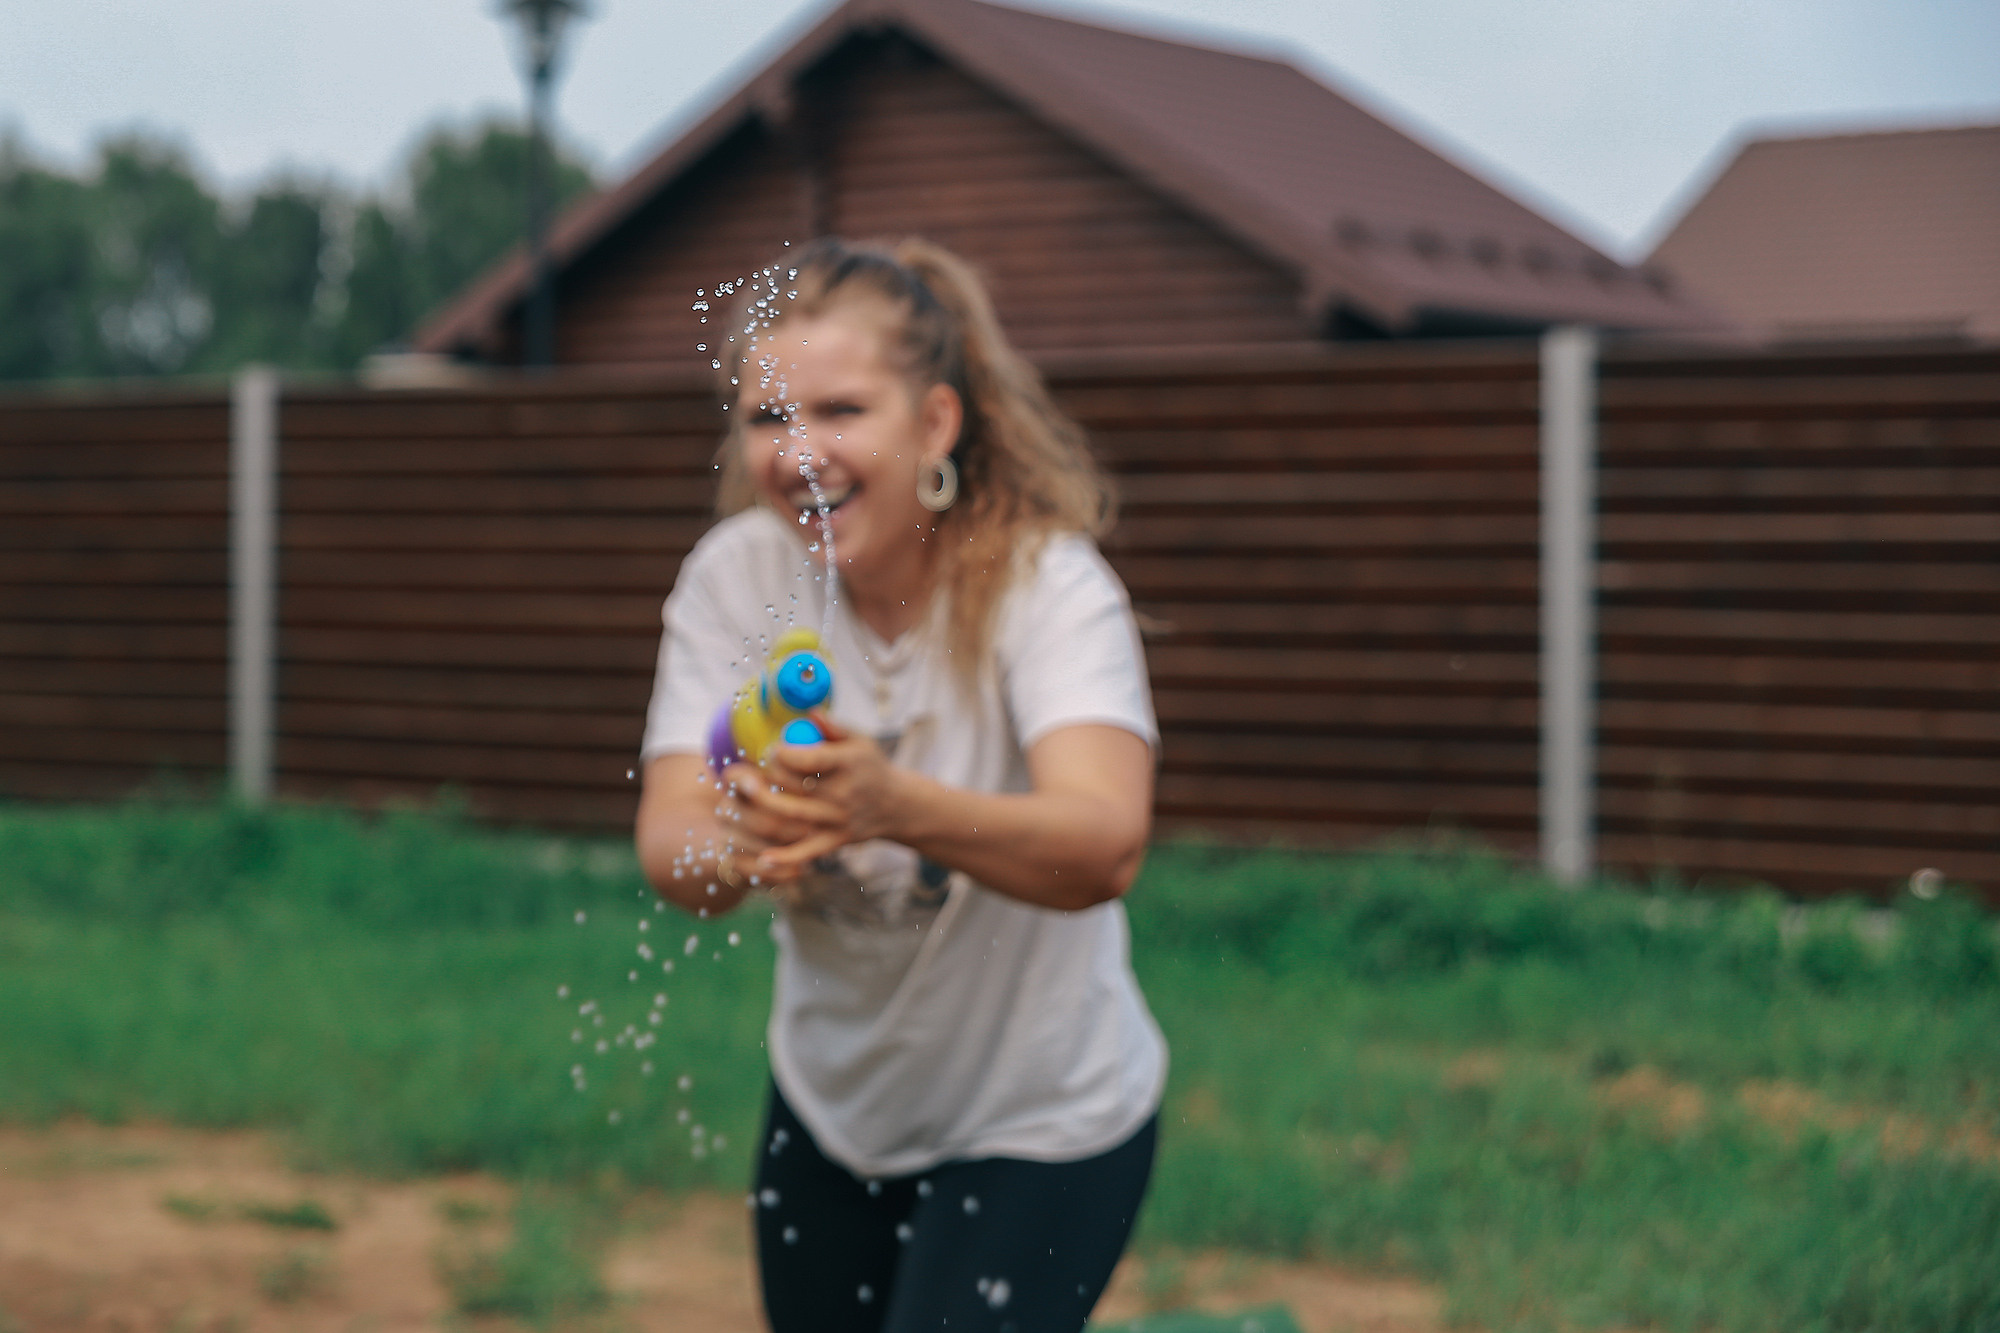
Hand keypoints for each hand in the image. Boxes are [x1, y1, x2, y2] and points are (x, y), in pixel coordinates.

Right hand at [714, 760, 843, 884]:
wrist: (777, 832)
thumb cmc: (800, 792)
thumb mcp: (806, 768)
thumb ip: (811, 747)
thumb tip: (819, 721)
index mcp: (740, 781)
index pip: (735, 777)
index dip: (745, 781)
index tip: (758, 784)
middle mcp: (729, 807)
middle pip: (748, 813)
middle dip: (782, 820)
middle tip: (812, 824)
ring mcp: (729, 835)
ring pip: (751, 841)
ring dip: (783, 844)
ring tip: (811, 841)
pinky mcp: (735, 861)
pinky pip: (753, 869)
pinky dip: (779, 871)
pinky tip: (802, 869)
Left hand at [757, 718, 909, 873]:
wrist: (897, 805)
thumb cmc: (870, 767)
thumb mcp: (860, 740)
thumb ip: (833, 726)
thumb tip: (809, 712)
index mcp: (848, 763)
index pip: (806, 759)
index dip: (781, 753)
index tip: (773, 749)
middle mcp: (843, 792)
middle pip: (791, 785)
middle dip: (765, 774)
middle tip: (750, 769)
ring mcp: (838, 819)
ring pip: (791, 814)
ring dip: (762, 804)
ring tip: (743, 794)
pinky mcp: (835, 840)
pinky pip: (807, 851)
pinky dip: (786, 858)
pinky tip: (764, 858)